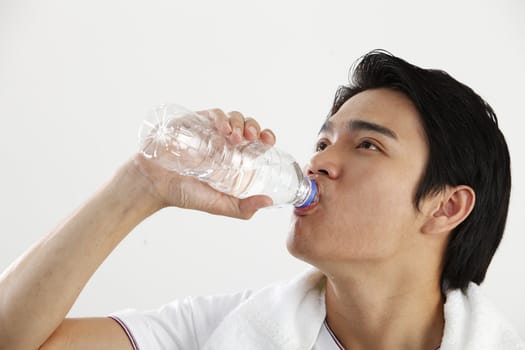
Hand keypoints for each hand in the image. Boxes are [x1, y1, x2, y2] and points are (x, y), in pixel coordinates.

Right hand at [131, 108, 275, 218]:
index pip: (255, 142)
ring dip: (239, 122)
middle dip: (254, 127)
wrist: (153, 184)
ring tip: (236, 136)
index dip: (265, 137)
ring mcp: (208, 131)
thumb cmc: (183, 194)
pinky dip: (221, 117)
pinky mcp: (193, 122)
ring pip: (232, 117)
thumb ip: (242, 208)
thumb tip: (268, 202)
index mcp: (233, 158)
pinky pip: (212, 114)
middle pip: (246, 126)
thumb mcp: (218, 204)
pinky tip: (223, 128)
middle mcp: (222, 142)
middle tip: (254, 137)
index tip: (269, 140)